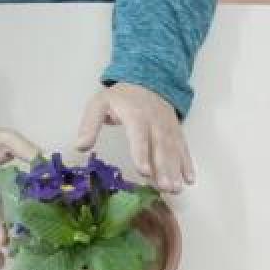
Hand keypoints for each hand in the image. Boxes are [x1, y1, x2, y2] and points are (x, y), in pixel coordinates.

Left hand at [76, 82, 193, 193]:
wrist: (149, 80)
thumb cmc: (122, 97)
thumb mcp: (100, 104)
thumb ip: (89, 125)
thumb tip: (80, 147)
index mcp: (135, 115)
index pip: (139, 136)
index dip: (141, 154)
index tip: (143, 172)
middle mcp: (155, 122)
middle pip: (160, 147)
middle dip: (163, 169)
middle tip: (164, 188)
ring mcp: (168, 128)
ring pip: (173, 150)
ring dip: (176, 170)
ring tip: (175, 189)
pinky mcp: (176, 132)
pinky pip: (183, 148)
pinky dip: (188, 164)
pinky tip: (189, 179)